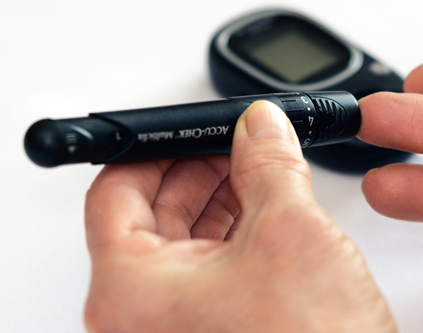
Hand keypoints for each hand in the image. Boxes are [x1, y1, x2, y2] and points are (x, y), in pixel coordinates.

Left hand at [83, 101, 394, 332]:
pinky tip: (266, 209)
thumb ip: (270, 164)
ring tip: (259, 169)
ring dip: (221, 197)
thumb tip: (261, 126)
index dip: (156, 148)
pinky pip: (209, 268)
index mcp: (131, 292)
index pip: (115, 192)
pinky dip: (235, 232)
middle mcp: (142, 316)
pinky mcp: (212, 330)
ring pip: (184, 240)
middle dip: (198, 169)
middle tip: (236, 142)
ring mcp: (176, 327)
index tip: (193, 129)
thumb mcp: (291, 232)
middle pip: (150, 214)